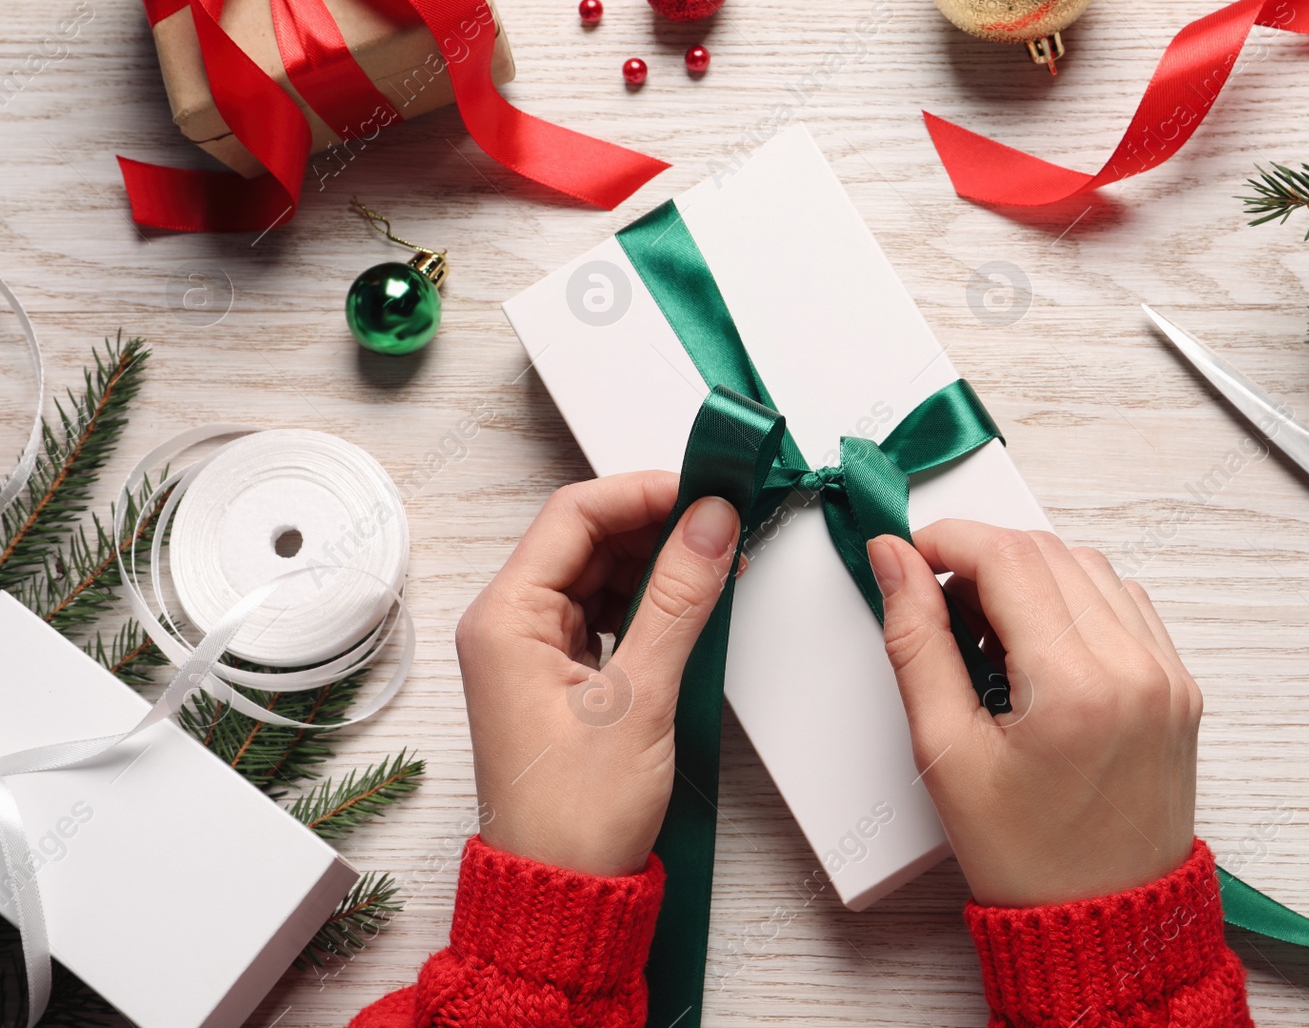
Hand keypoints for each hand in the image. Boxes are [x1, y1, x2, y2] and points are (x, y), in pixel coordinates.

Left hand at [455, 472, 739, 876]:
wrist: (562, 897)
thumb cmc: (575, 819)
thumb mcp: (639, 698)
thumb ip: (678, 600)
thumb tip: (709, 524)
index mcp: (504, 618)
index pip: (574, 515)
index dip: (643, 493)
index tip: (705, 492)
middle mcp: (508, 625)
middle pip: (585, 538)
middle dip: (656, 524)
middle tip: (723, 522)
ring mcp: (530, 652)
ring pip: (598, 574)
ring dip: (656, 563)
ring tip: (715, 562)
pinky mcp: (558, 678)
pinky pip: (602, 613)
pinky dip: (647, 602)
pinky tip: (689, 605)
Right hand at [867, 523, 1199, 907]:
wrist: (1103, 921)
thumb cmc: (1024, 856)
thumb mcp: (944, 750)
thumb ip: (915, 641)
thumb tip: (895, 562)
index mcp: (1076, 688)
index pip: (1007, 556)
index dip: (946, 540)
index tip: (909, 554)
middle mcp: (1135, 670)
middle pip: (1047, 551)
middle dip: (981, 560)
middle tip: (941, 609)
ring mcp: (1167, 675)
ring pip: (1088, 567)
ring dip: (1029, 577)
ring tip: (990, 640)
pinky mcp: (1180, 685)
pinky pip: (1124, 602)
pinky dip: (1073, 602)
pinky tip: (1040, 649)